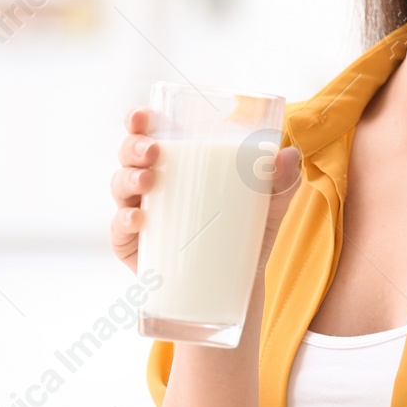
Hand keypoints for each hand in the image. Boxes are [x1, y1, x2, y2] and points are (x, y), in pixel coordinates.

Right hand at [112, 108, 304, 277]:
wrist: (231, 291)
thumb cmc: (243, 237)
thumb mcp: (266, 209)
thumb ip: (279, 183)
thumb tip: (288, 155)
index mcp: (177, 165)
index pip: (150, 134)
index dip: (139, 120)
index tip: (141, 114)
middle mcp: (151, 184)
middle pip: (129, 155)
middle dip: (134, 146)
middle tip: (152, 151)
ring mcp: (138, 214)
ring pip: (120, 186)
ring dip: (129, 178)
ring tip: (147, 181)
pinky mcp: (132, 247)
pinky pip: (119, 230)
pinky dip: (124, 221)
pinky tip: (138, 219)